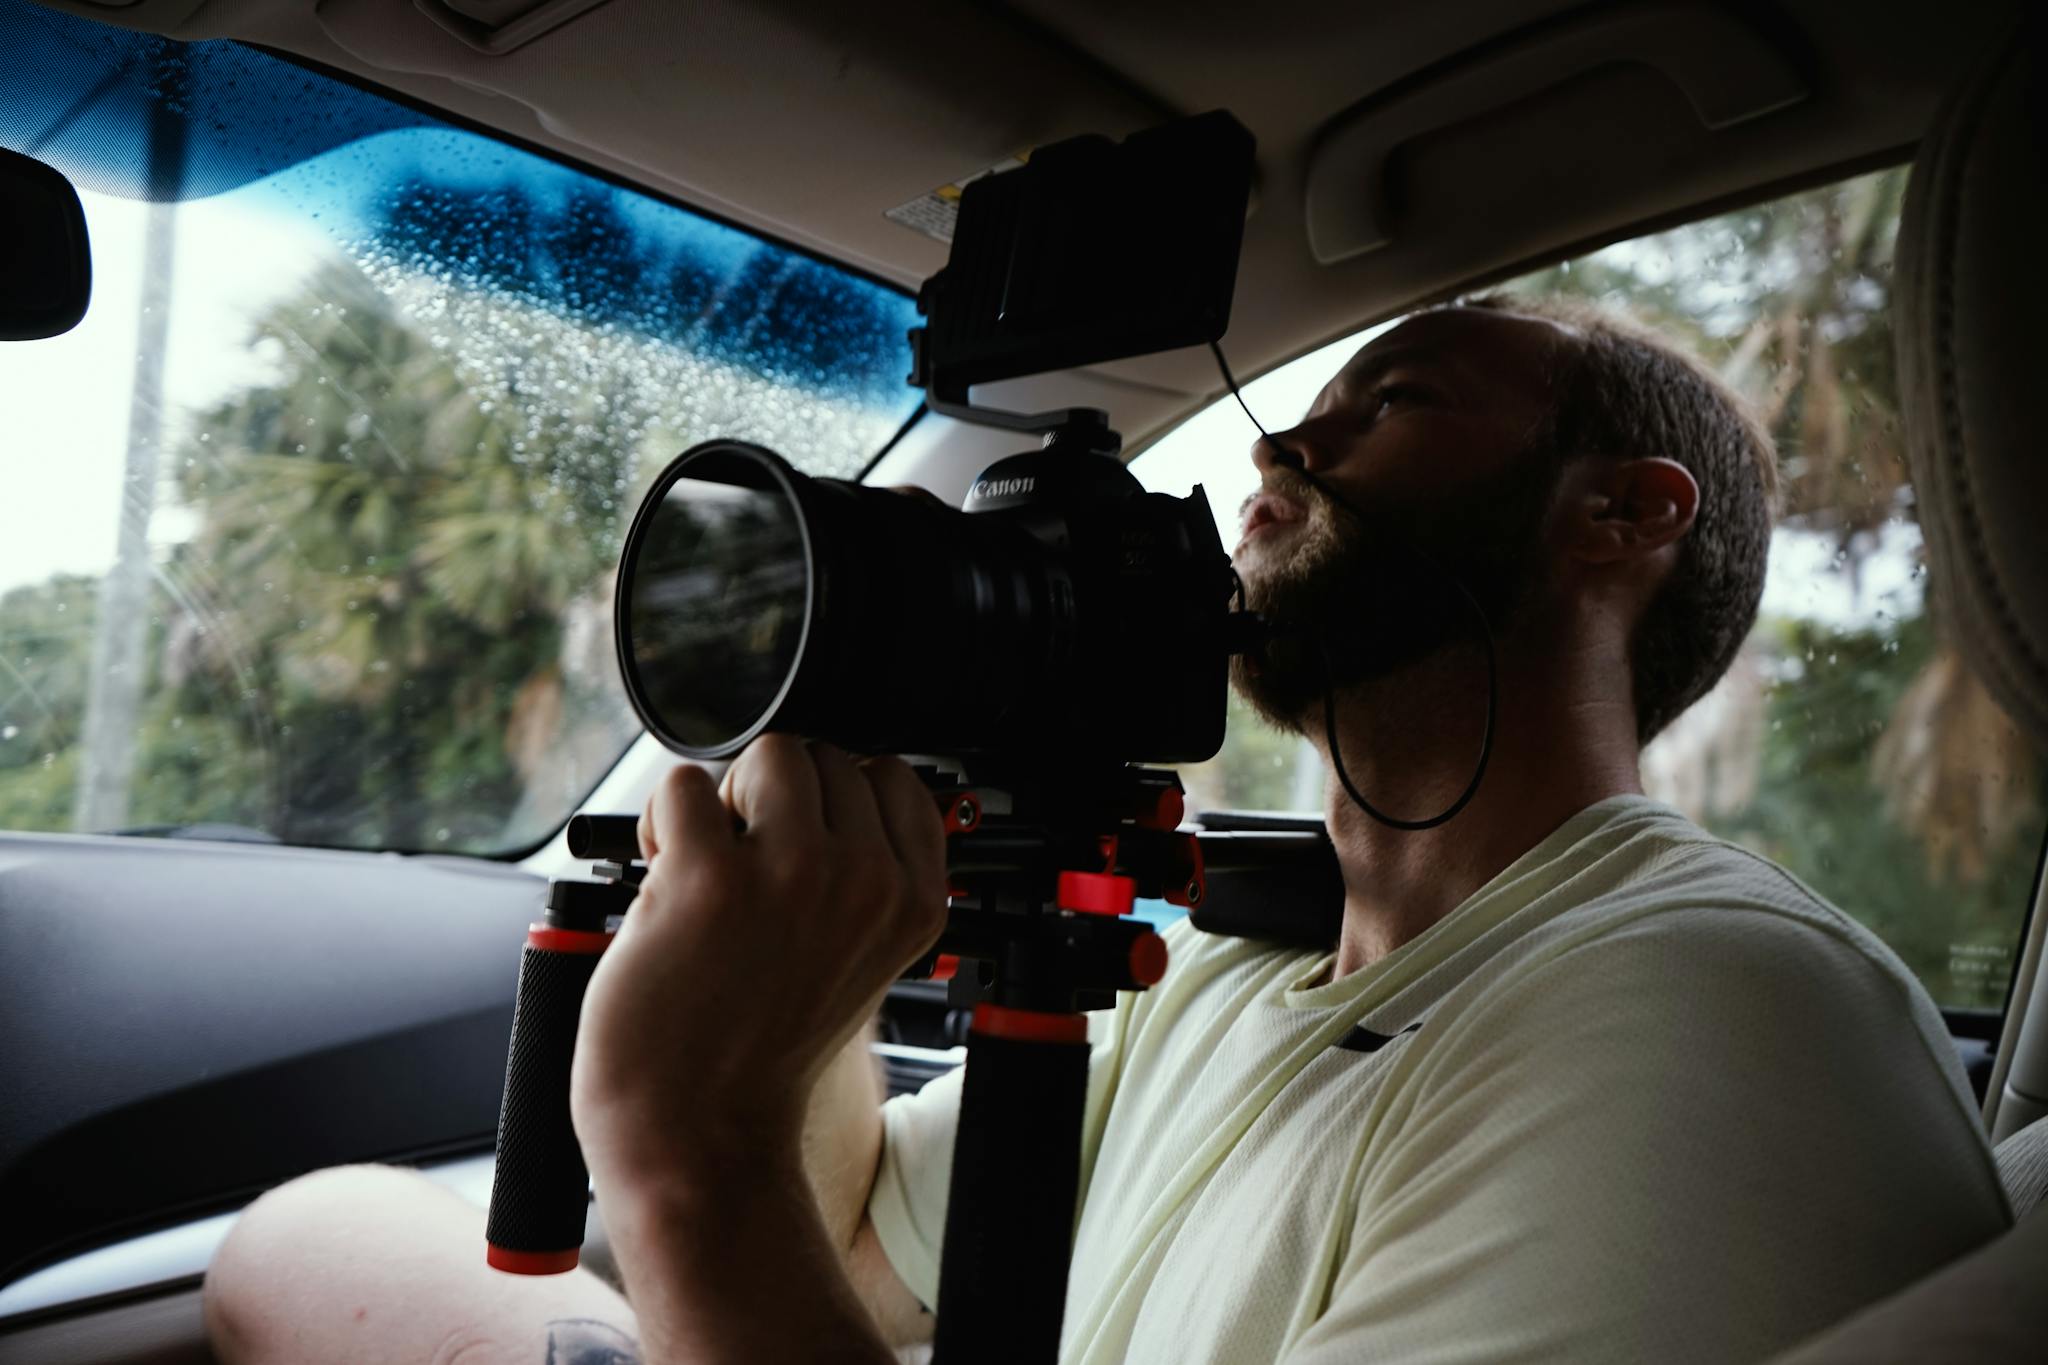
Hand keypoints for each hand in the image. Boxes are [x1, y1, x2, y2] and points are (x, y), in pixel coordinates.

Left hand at [569, 736, 946, 1188]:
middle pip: (828, 758)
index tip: (802, 838)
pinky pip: (685, 785)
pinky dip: (662, 821)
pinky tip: (664, 878)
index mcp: (913, 904)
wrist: (699, 1128)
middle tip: (747, 863)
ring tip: (708, 863)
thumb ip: (871, 879)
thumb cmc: (765, 1050)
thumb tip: (843, 785)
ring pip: (768, 754)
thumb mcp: (863, 962)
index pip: (894, 779)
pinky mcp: (709, 879)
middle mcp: (865, 883)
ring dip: (726, 798)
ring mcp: (792, 874)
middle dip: (778, 797)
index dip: (837, 800)